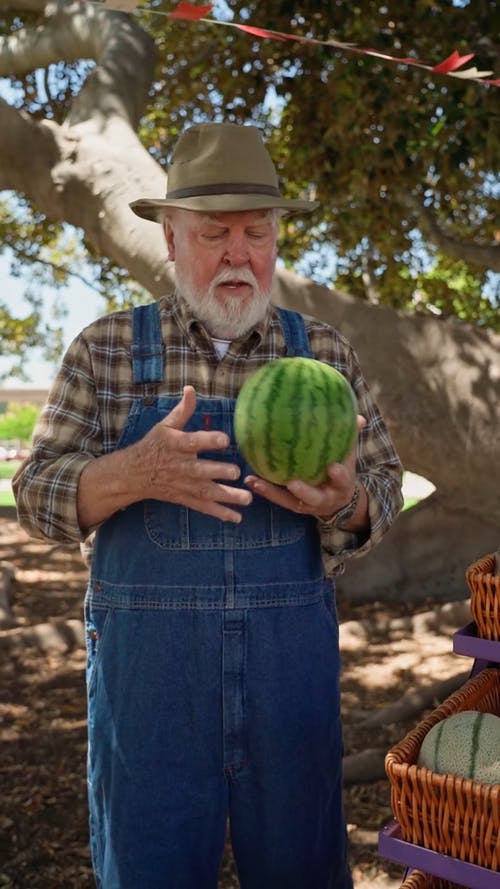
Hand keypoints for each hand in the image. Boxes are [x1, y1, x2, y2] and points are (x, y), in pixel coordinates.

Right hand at [77, 386, 252, 529]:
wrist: (134, 474)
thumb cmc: (154, 446)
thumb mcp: (165, 426)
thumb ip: (182, 410)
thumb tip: (191, 388)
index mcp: (177, 445)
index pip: (193, 442)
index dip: (208, 440)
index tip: (225, 439)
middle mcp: (181, 466)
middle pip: (201, 470)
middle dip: (218, 472)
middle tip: (236, 472)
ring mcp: (184, 485)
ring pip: (206, 492)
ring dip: (227, 497)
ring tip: (247, 499)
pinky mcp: (185, 498)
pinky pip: (204, 507)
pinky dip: (220, 513)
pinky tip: (237, 517)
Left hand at [244, 415, 365, 520]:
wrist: (338, 501)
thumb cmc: (341, 471)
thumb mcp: (349, 457)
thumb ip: (351, 437)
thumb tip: (360, 417)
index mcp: (341, 485)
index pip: (342, 480)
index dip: (338, 475)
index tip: (333, 467)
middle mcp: (324, 498)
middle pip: (314, 497)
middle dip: (304, 491)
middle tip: (292, 482)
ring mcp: (306, 504)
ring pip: (288, 501)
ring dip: (272, 492)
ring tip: (255, 480)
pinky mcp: (292, 505)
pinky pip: (277, 498)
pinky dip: (264, 489)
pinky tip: (249, 479)